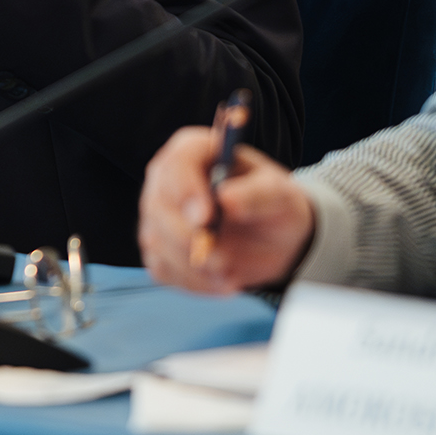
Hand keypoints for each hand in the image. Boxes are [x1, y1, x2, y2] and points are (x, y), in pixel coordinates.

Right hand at [139, 126, 315, 293]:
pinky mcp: (160, 247)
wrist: (273, 238)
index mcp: (194, 152)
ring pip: (156, 241)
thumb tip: (226, 198)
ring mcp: (159, 215)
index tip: (205, 218)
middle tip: (221, 261)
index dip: (185, 190)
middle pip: (157, 206)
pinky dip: (191, 282)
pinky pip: (162, 269)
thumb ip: (256, 194)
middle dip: (186, 238)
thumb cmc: (274, 205)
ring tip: (229, 274)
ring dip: (192, 266)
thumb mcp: (279, 195)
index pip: (177, 165)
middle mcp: (168, 180)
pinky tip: (220, 282)